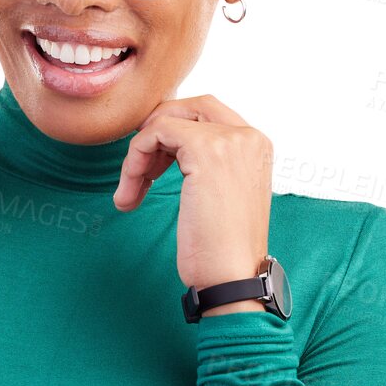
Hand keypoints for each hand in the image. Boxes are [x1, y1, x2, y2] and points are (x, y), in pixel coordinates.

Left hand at [112, 94, 272, 301]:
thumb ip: (206, 164)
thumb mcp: (219, 194)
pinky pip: (154, 133)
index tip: (152, 165)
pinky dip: (134, 160)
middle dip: (154, 132)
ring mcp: (229, 140)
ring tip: (129, 193)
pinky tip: (130, 194)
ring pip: (166, 121)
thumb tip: (167, 144)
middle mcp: (248, 136)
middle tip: (137, 170)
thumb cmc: (220, 248)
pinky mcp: (205, 150)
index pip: (207, 113)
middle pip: (187, 108)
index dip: (171, 131)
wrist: (231, 277)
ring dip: (138, 155)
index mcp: (256, 145)